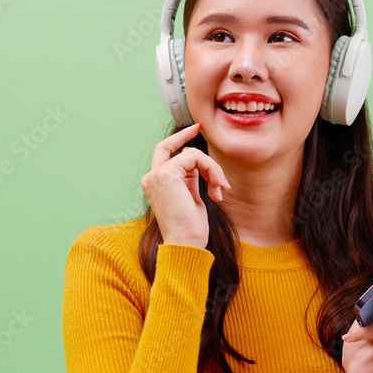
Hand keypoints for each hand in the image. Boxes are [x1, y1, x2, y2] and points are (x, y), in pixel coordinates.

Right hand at [140, 123, 229, 248]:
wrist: (185, 243)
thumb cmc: (190, 229)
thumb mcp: (191, 198)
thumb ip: (190, 179)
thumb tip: (199, 164)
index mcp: (155, 183)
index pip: (164, 152)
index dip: (179, 138)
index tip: (196, 128)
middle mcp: (152, 177)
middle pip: (174, 148)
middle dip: (192, 141)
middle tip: (206, 138)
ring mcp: (157, 175)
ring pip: (191, 154)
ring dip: (212, 169)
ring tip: (220, 189)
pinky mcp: (167, 174)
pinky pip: (195, 158)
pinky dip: (211, 169)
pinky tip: (217, 187)